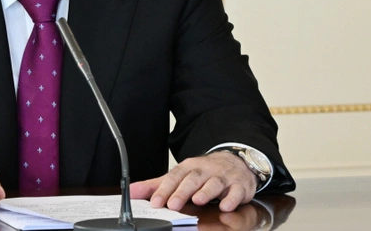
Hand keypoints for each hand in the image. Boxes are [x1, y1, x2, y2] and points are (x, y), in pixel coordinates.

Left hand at [130, 151, 256, 211]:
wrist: (235, 163)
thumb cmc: (204, 173)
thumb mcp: (180, 176)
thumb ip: (156, 185)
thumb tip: (131, 191)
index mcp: (189, 168)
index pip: (174, 176)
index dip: (164, 189)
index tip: (155, 202)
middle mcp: (205, 170)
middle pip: (193, 179)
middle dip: (182, 191)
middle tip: (173, 204)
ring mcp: (223, 177)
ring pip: (214, 183)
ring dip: (206, 192)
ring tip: (197, 200)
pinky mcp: (240, 186)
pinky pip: (236, 192)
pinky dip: (231, 199)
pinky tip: (225, 206)